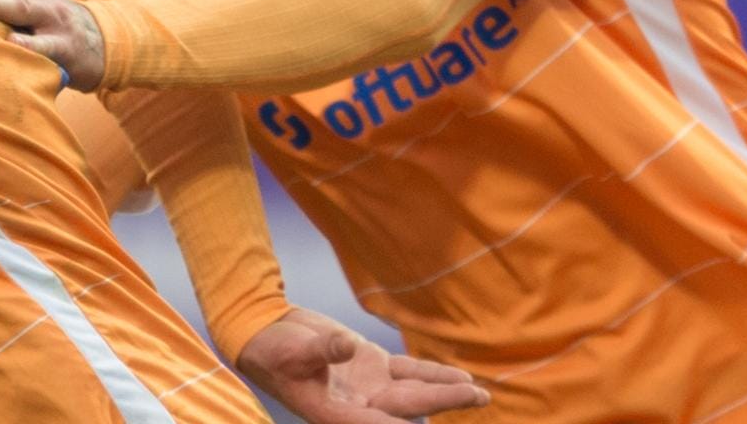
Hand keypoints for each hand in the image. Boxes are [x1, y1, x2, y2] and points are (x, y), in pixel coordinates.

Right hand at [237, 308, 489, 423]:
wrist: (265, 333)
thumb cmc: (271, 349)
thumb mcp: (292, 352)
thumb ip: (322, 351)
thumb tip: (346, 347)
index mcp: (337, 413)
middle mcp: (359, 406)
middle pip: (407, 408)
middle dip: (442, 403)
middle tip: (476, 397)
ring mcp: (369, 387)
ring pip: (415, 393)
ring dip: (446, 393)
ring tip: (481, 394)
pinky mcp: (373, 367)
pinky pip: (410, 374)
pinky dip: (433, 375)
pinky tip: (460, 378)